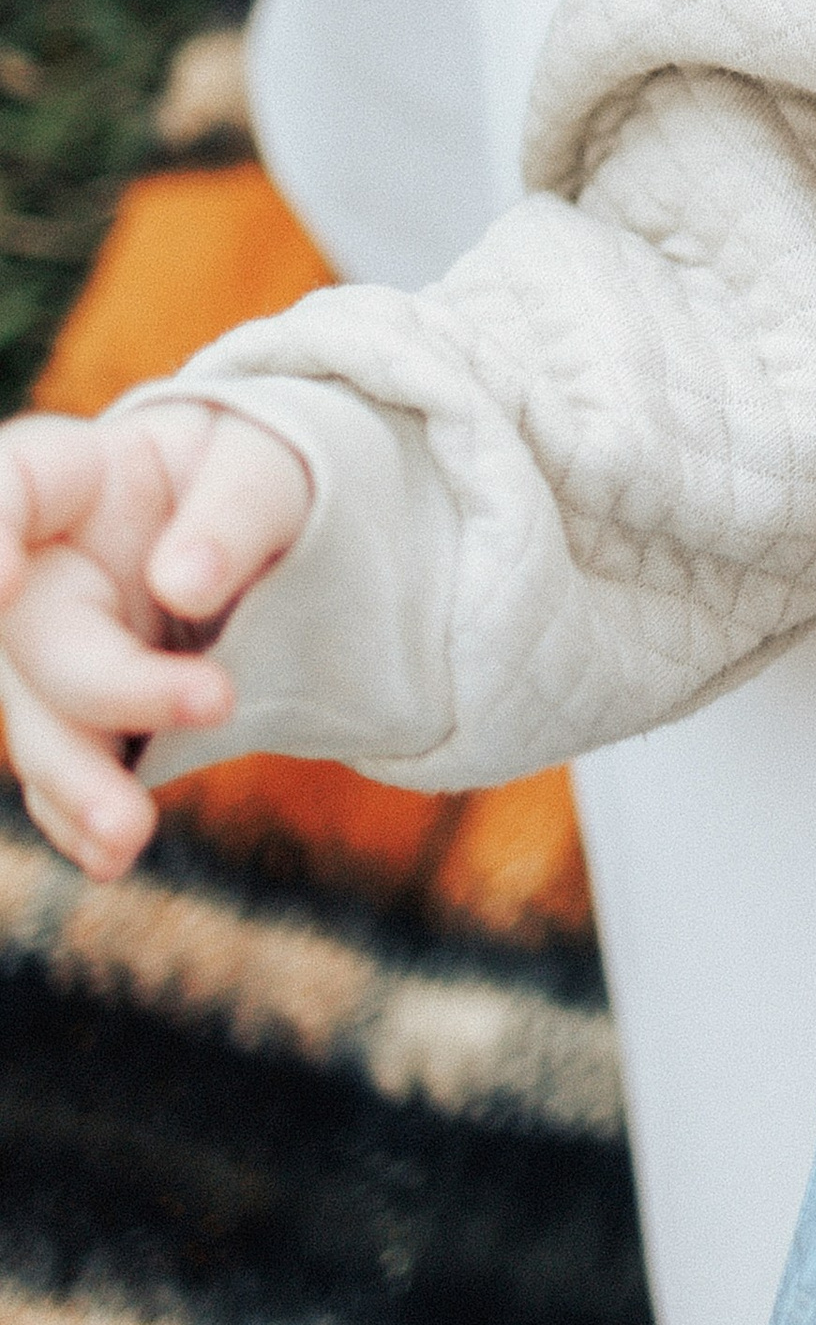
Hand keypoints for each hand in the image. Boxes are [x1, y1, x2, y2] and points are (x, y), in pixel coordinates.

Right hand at [0, 405, 313, 878]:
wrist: (279, 529)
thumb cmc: (267, 476)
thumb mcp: (277, 469)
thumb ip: (236, 512)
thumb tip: (181, 586)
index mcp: (82, 477)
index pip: (14, 484)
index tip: (4, 580)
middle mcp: (49, 567)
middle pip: (37, 634)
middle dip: (108, 686)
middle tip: (218, 705)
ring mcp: (60, 646)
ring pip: (41, 720)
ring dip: (76, 783)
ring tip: (128, 838)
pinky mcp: (89, 714)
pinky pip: (66, 772)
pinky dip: (80, 815)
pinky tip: (109, 855)